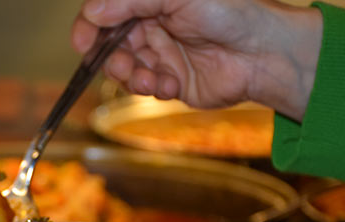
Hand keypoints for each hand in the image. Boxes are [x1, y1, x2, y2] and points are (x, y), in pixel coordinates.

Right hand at [73, 0, 321, 120]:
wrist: (262, 53)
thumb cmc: (229, 12)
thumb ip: (130, 1)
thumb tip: (92, 13)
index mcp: (150, 1)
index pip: (105, 13)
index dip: (88, 27)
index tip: (82, 44)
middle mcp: (151, 26)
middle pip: (109, 45)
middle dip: (113, 59)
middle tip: (125, 66)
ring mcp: (159, 55)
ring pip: (124, 71)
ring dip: (132, 78)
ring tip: (153, 80)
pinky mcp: (169, 81)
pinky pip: (145, 89)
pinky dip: (153, 89)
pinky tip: (171, 85)